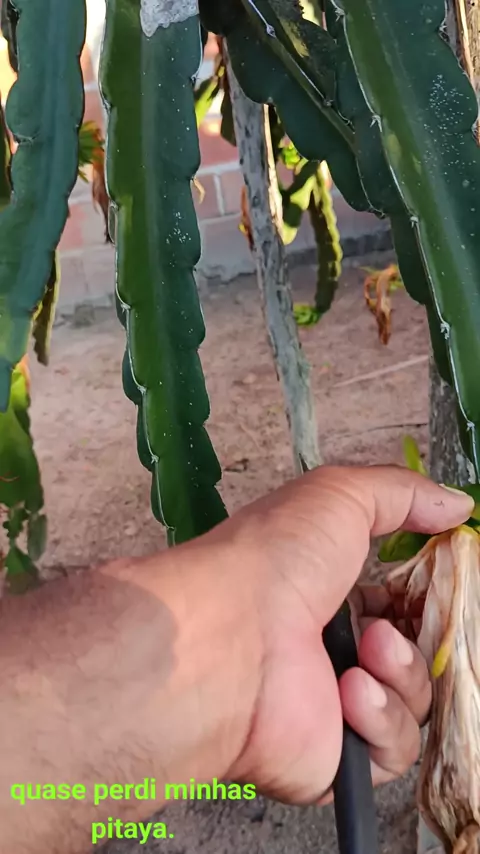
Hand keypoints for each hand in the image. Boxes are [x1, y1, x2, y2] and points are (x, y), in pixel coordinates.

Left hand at [202, 465, 472, 803]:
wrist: (229, 639)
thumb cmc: (273, 560)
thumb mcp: (337, 496)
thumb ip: (401, 493)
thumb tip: (457, 504)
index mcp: (327, 591)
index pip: (396, 602)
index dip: (422, 596)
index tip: (437, 582)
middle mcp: (328, 648)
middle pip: (413, 652)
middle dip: (423, 636)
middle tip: (400, 619)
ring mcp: (332, 704)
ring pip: (414, 701)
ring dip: (402, 671)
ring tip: (367, 651)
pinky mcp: (336, 756)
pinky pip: (394, 750)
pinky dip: (382, 719)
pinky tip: (349, 694)